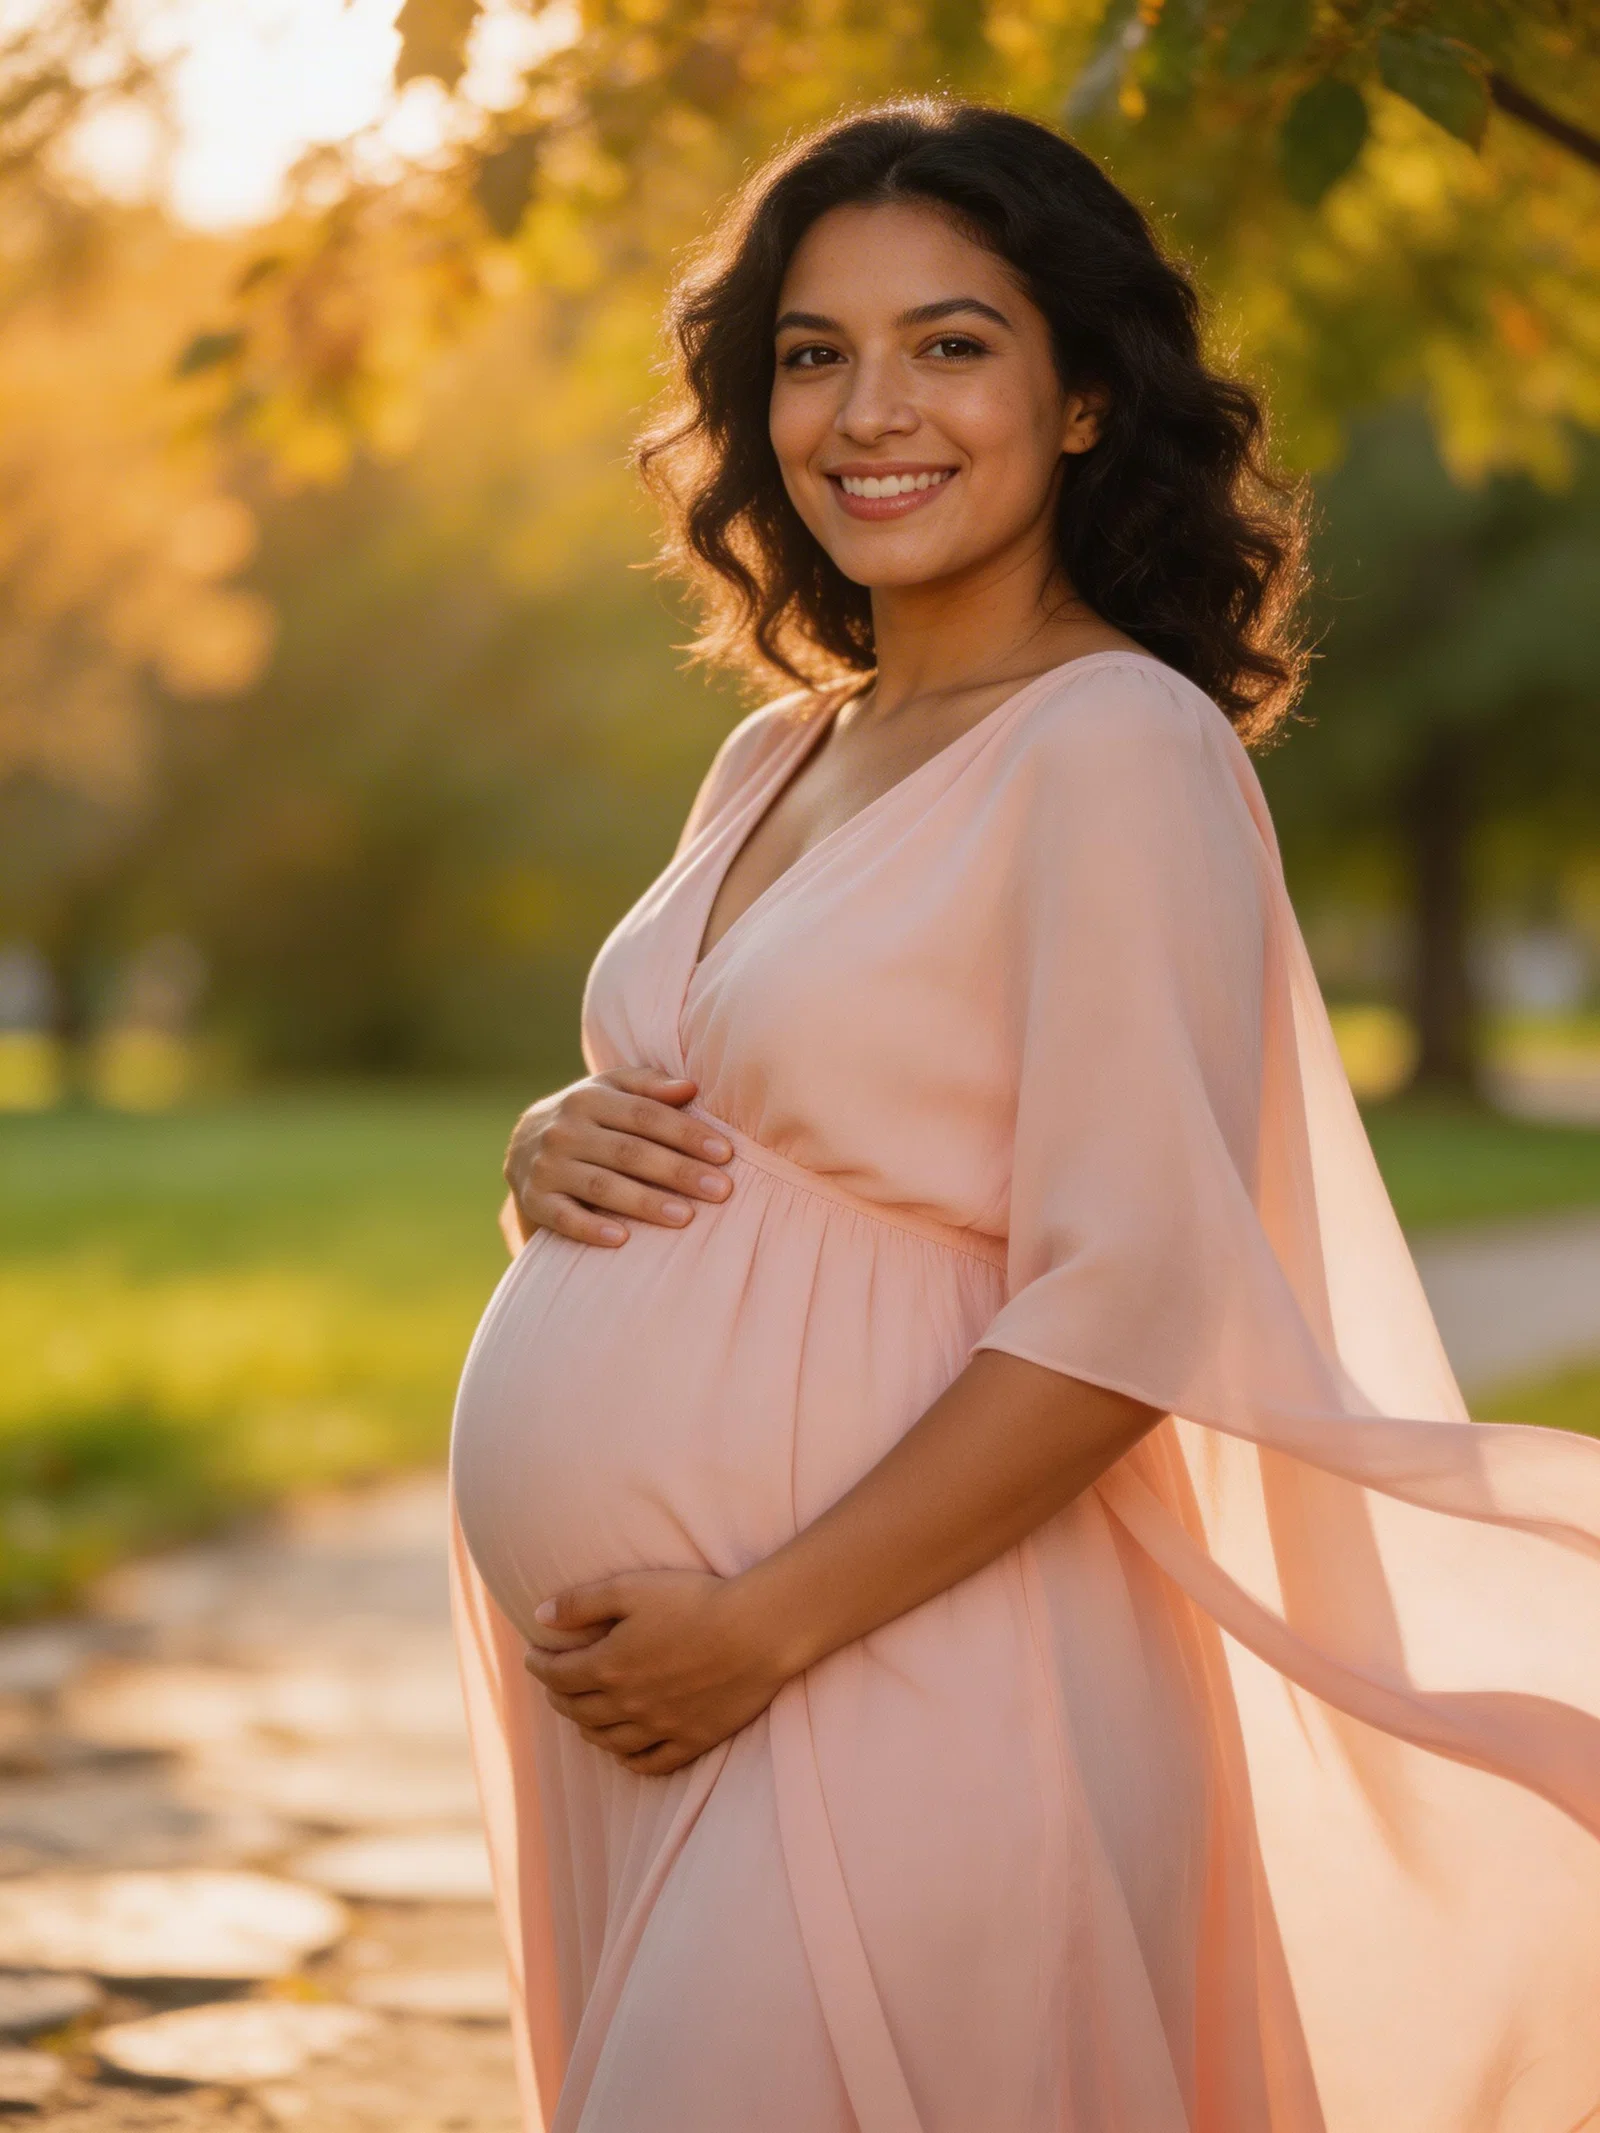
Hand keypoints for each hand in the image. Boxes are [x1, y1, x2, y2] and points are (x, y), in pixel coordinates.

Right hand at [501, 1067, 733, 1249]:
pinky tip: (622, 1240)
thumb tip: (690, 1087)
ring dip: (644, 1202)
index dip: (687, 1134)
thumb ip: (648, 1085)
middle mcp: (565, 1130)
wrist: (521, 1148)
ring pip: (601, 1186)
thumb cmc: (587, 1118)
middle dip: (678, 1171)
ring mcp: (547, 1166)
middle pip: (629, 1152)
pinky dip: (591, 1228)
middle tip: (721, 1190)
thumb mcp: (610, 1090)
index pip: (646, 1115)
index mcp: (588, 1098)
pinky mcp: (534, 1199)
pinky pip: (564, 1217)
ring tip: (686, 1217)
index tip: (725, 1153)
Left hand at [522, 1569, 792, 1775]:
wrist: (756, 1632)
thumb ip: (581, 1603)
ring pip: (607, 1740)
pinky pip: (649, 1762)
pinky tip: (623, 1750)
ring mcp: (659, 1727)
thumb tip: (539, 1615)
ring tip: (583, 1715)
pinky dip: (628, 1759)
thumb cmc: (694, 1601)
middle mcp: (627, 1705)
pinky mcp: (691, 1740)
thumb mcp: (631, 1588)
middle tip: (555, 1683)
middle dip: (559, 1696)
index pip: (557, 1675)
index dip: (539, 1665)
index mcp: (607, 1666)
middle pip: (578, 1710)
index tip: (533, 1655)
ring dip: (587, 1728)